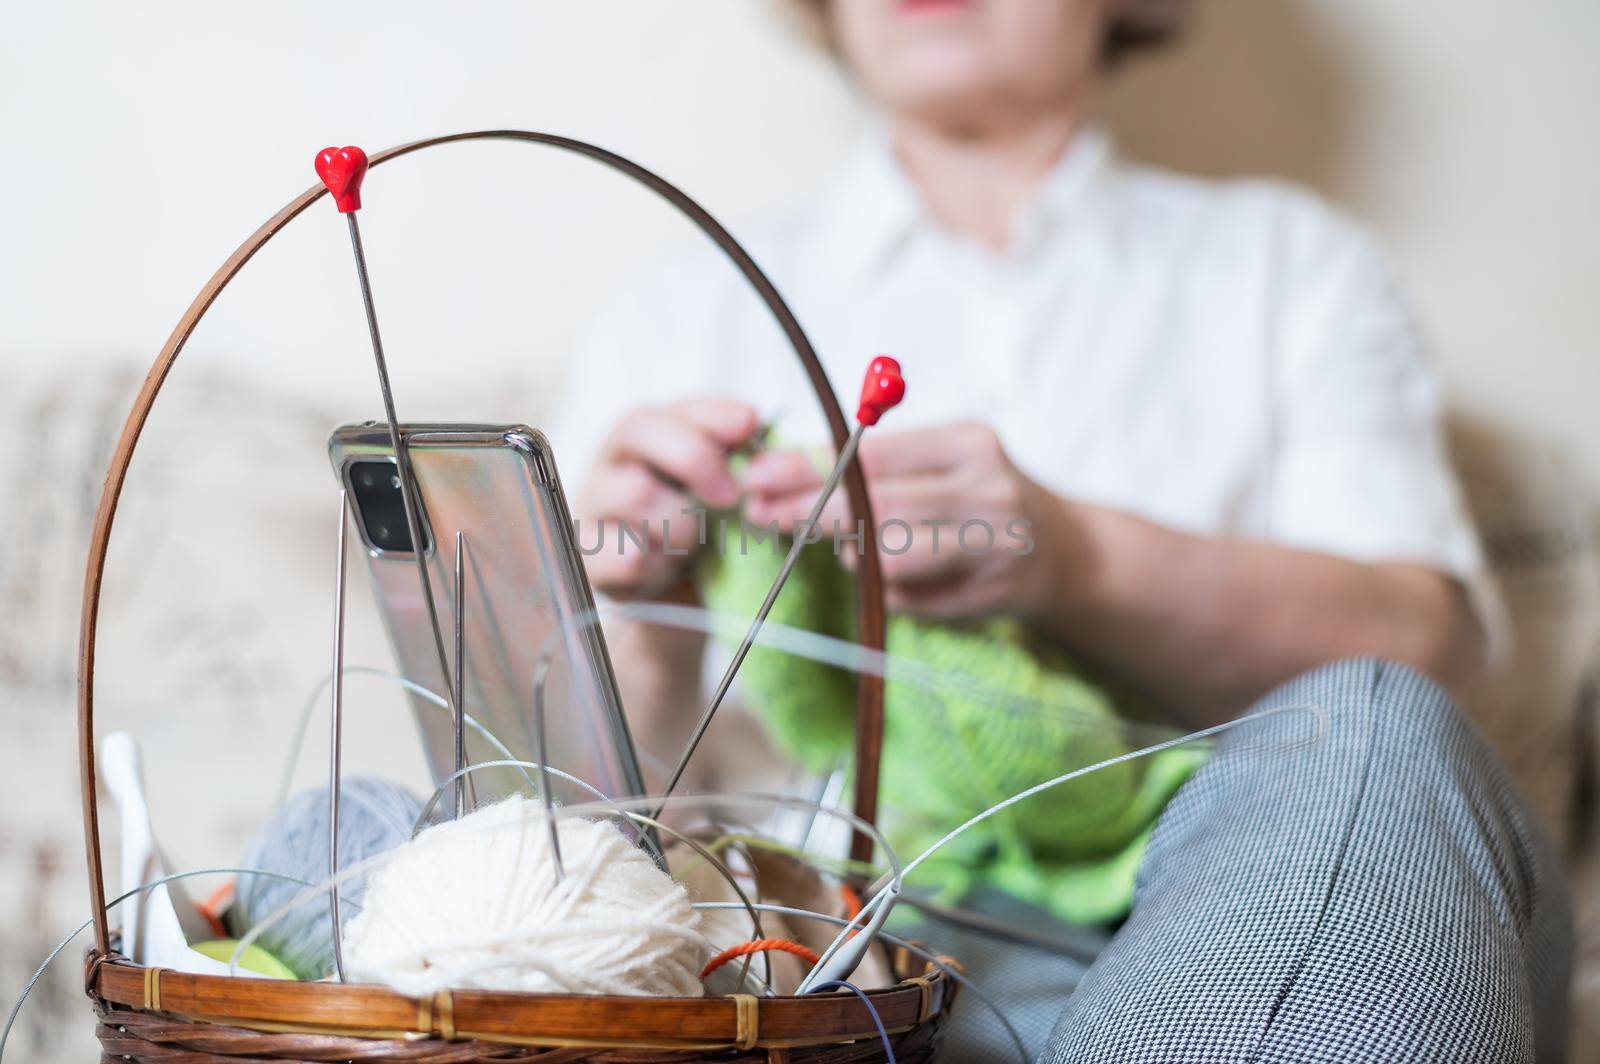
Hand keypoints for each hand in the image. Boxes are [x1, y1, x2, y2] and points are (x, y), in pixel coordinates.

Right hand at [572, 398, 757, 598]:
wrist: (664, 591)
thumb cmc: (693, 527)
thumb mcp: (714, 487)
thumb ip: (732, 456)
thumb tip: (755, 427)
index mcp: (643, 437)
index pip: (671, 408)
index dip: (713, 414)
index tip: (749, 424)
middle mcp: (609, 462)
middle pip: (636, 429)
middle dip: (694, 457)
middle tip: (729, 495)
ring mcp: (591, 506)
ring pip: (635, 491)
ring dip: (680, 522)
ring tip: (691, 544)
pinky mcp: (589, 555)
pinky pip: (628, 552)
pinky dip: (658, 563)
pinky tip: (664, 565)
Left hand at [742, 421, 1089, 619]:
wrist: (1068, 551)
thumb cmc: (984, 496)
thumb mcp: (947, 458)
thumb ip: (883, 462)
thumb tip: (789, 469)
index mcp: (971, 443)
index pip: (874, 454)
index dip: (809, 467)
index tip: (759, 475)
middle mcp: (988, 490)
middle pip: (881, 506)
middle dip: (812, 512)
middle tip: (765, 515)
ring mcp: (996, 545)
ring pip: (894, 557)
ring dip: (853, 554)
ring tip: (843, 547)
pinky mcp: (993, 593)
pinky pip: (912, 597)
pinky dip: (887, 588)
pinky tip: (889, 577)